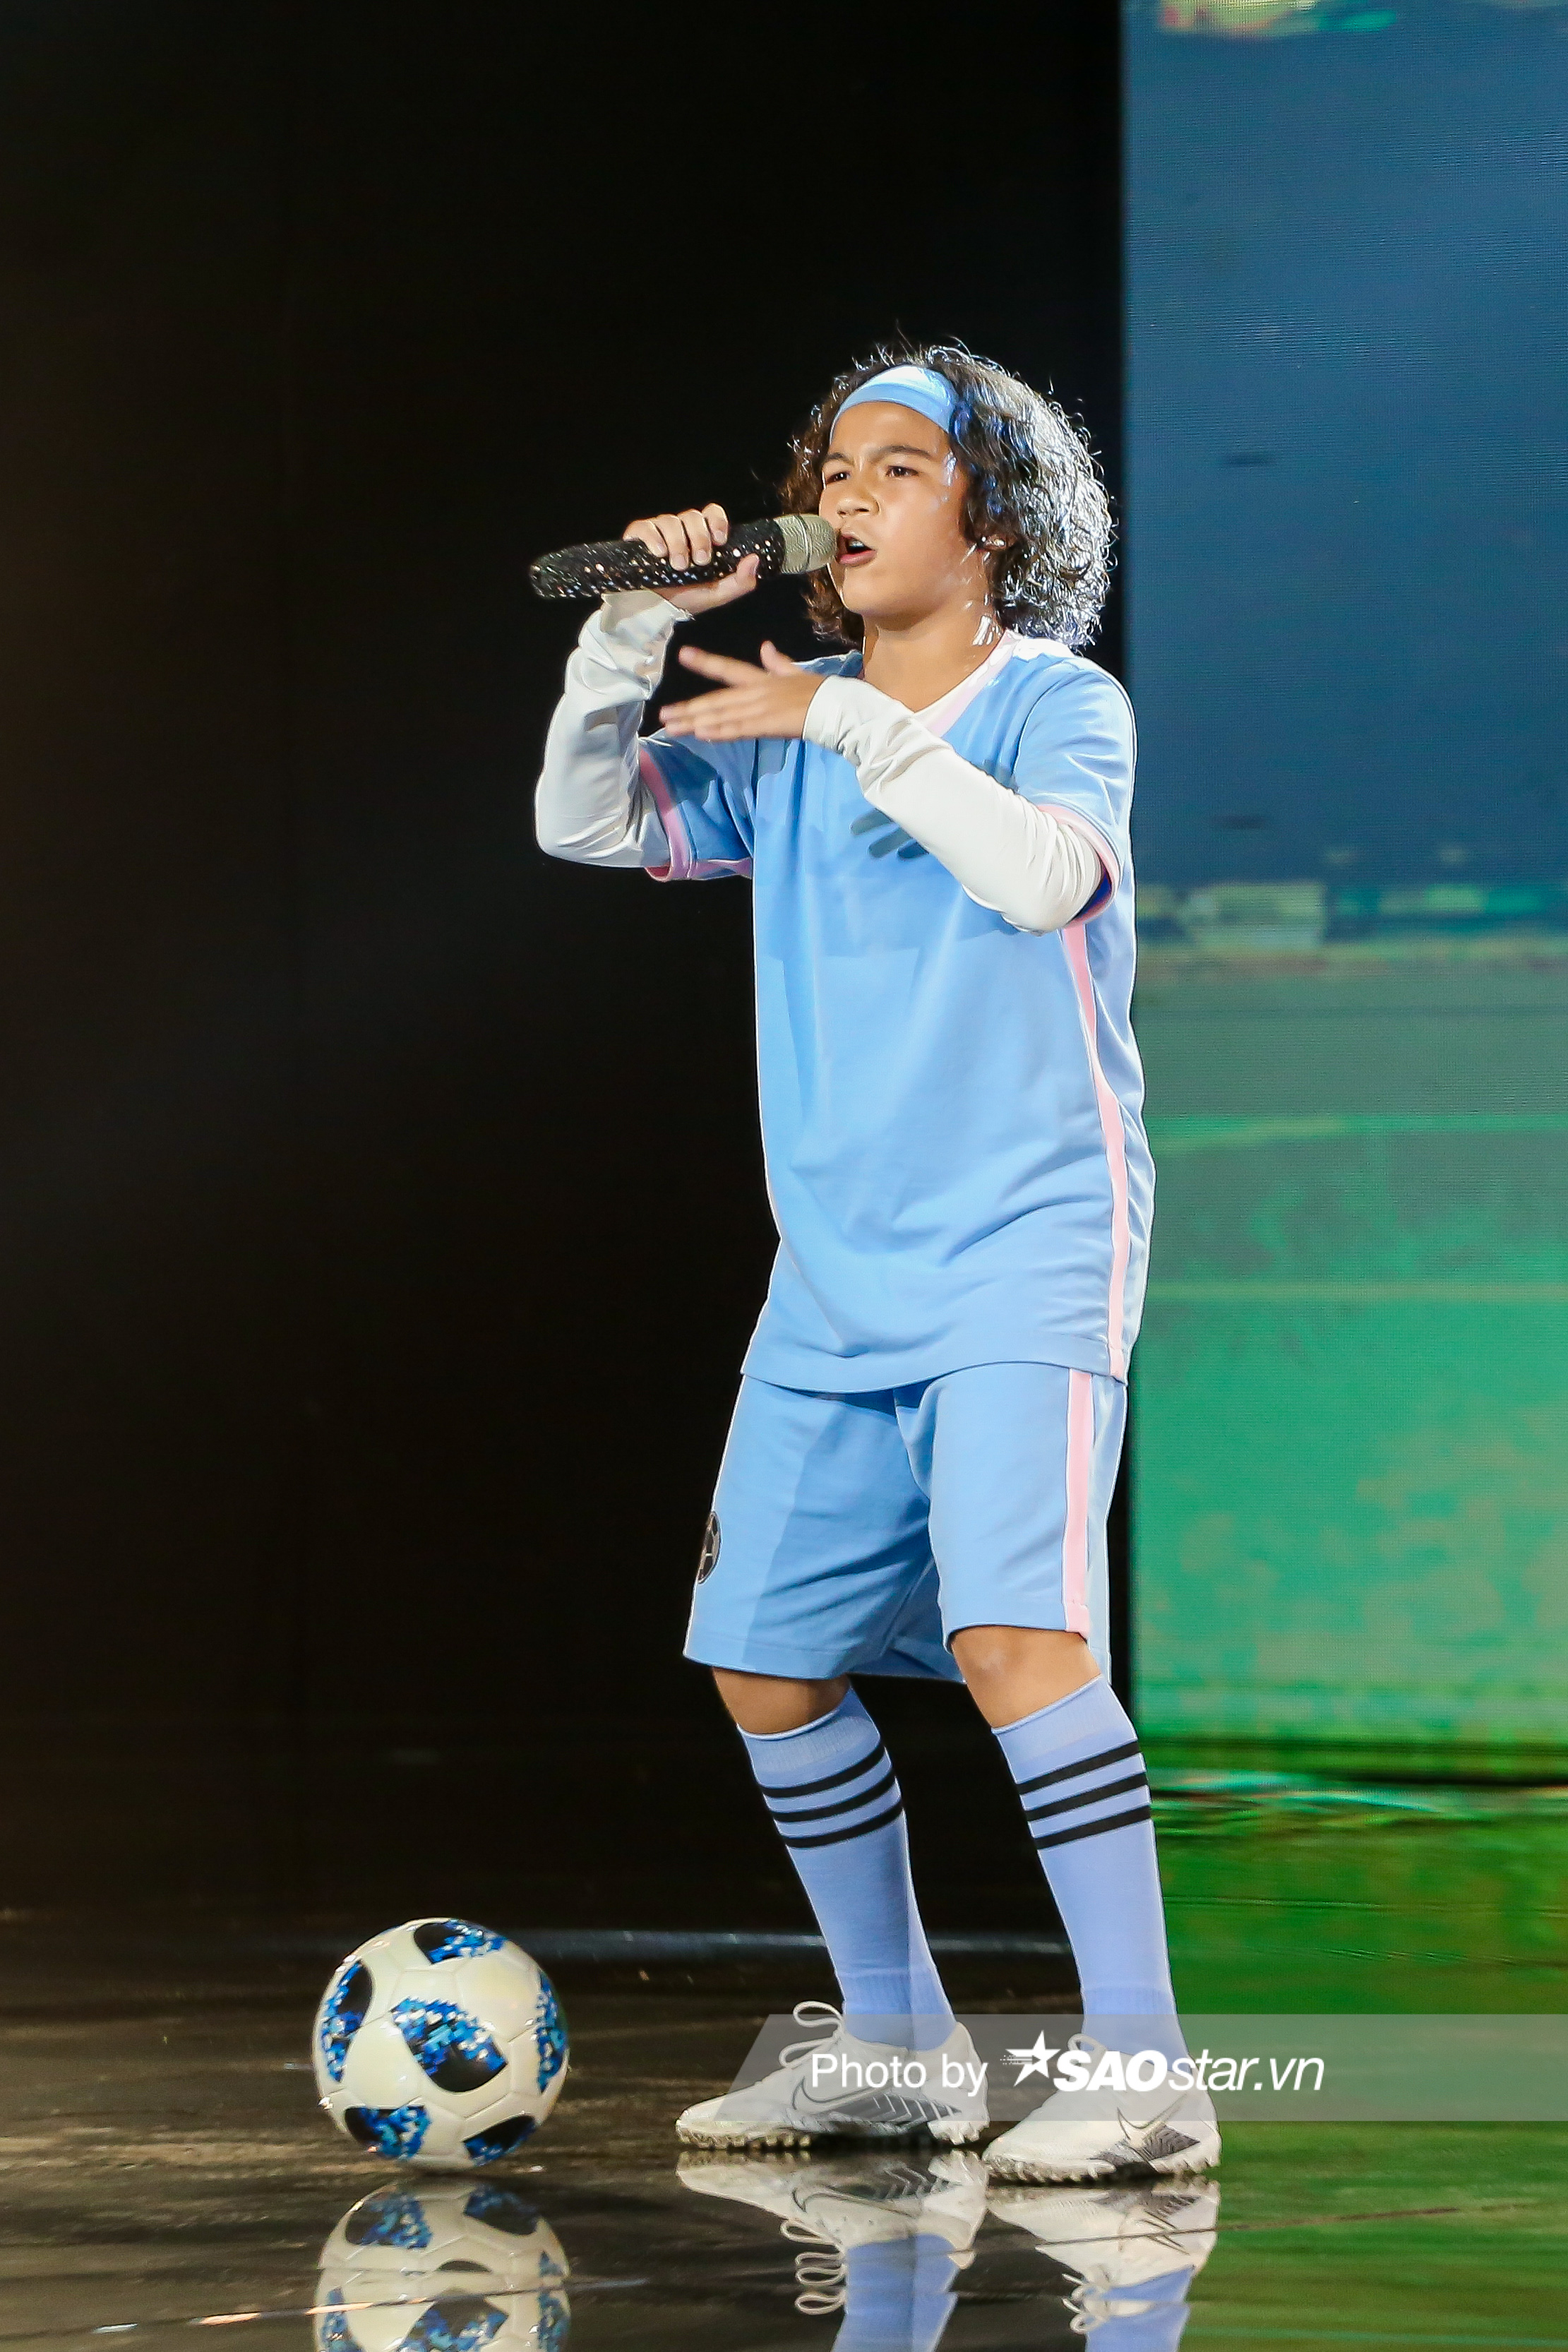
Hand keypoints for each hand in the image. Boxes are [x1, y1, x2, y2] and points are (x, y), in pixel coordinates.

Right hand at [622, 502, 758, 613]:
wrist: (657, 609)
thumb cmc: (688, 598)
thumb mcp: (718, 594)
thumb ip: (740, 581)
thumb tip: (754, 559)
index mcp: (701, 536)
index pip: (712, 513)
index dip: (717, 521)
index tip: (719, 540)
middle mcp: (681, 528)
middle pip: (692, 516)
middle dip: (699, 538)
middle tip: (700, 561)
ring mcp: (660, 530)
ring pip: (670, 521)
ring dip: (678, 543)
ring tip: (679, 565)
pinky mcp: (639, 535)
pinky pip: (647, 527)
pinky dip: (654, 539)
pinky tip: (659, 554)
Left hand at [660, 642, 822, 741]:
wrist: (836, 706)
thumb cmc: (818, 692)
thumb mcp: (795, 672)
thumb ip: (777, 662)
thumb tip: (765, 646)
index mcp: (761, 678)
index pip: (728, 668)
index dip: (705, 661)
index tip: (683, 654)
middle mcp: (755, 691)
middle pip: (716, 700)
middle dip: (688, 708)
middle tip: (663, 714)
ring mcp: (759, 708)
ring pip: (721, 716)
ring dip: (695, 722)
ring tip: (672, 727)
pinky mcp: (766, 725)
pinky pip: (738, 729)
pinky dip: (719, 732)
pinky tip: (700, 733)